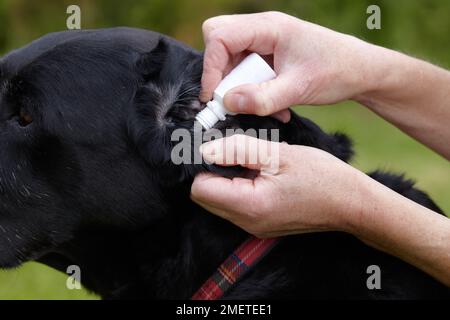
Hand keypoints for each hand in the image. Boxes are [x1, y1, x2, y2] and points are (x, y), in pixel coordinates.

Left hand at [190, 135, 365, 237]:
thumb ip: (238, 150)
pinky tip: (260, 175)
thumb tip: (205, 151)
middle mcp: (247, 223)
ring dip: (226, 180)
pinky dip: (239, 189)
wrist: (350, 203)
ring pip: (219, 202)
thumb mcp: (278, 153)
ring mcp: (254, 227)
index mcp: (249, 205)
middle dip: (213, 172)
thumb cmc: (321, 176)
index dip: (204, 165)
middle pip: (205, 197)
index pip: (199, 189)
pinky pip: (236, 207)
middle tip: (238, 154)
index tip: (222, 149)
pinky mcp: (261, 225)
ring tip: (252, 164)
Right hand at [200, 11, 378, 121]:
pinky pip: (246, 71)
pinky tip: (272, 105)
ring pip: (231, 60)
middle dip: (221, 74)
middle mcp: (262, 30)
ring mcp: (264, 42)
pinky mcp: (268, 56)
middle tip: (232, 99)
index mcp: (269, 27)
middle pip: (219, 42)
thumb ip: (262, 98)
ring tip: (263, 106)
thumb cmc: (337, 71)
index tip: (215, 97)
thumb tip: (228, 103)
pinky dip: (252, 91)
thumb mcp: (299, 89)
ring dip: (239, 88)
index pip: (220, 36)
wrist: (360, 71)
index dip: (211, 67)